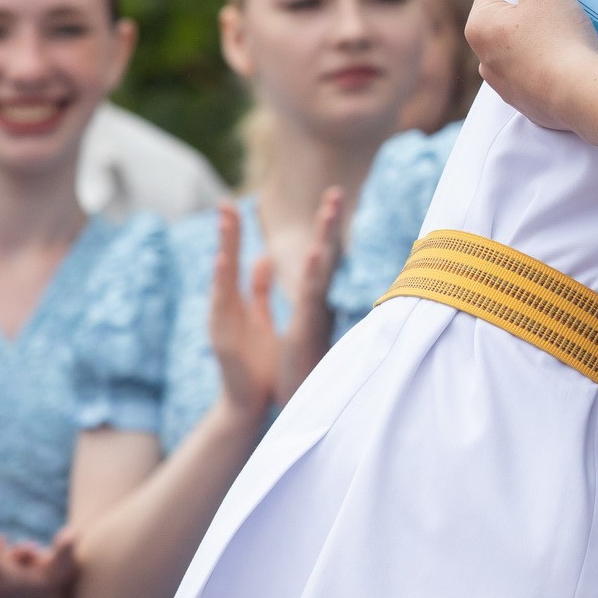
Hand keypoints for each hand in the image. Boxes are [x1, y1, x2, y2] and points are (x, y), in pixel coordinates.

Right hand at [207, 201, 279, 415]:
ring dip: (224, 252)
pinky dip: (222, 287)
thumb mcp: (259, 318)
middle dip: (225, 234)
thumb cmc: (257, 362)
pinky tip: (221, 263)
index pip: (233, 260)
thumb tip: (261, 256)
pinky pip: (222, 310)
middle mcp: (224, 309)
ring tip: (225, 223)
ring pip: (221, 282)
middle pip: (223, 264)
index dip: (232, 232)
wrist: (250, 402)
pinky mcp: (223, 341)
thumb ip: (259, 289)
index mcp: (235, 303)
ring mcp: (221, 324)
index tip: (231, 203)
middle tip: (224, 203)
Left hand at [276, 188, 344, 402]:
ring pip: (324, 267)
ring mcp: (317, 314)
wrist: (295, 405)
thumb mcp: (282, 322)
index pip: (320, 257)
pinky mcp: (308, 329)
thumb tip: (262, 260)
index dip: (324, 229)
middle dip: (331, 222)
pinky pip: (311, 296)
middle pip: (328, 254)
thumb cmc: (292, 369)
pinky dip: (313, 273)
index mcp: (312, 300)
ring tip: (330, 206)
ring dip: (326, 236)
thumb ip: (267, 290)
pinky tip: (314, 251)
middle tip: (336, 191)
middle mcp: (320, 303)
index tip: (329, 199)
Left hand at [465, 0, 597, 132]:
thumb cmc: (559, 37)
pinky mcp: (527, 102)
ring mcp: (504, 83)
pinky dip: (551, 63)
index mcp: (479, 25)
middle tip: (563, 1)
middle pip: (509, 18)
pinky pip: (537, 72)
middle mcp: (483, 57)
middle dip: (534, 8)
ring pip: (523, 47)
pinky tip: (572, 58)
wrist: (582, 95)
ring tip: (573, 31)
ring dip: (543, 37)